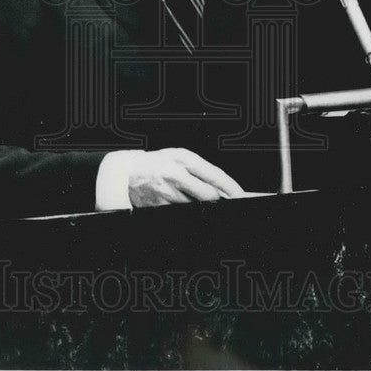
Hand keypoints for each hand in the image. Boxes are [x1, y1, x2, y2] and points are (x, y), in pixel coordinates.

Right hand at [126, 148, 243, 207]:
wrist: (129, 173)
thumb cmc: (158, 164)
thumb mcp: (180, 158)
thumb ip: (201, 170)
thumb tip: (223, 189)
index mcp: (183, 158)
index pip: (214, 175)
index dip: (230, 188)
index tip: (241, 195)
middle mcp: (175, 175)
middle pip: (208, 195)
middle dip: (217, 199)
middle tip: (220, 200)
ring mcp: (167, 192)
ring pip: (196, 206)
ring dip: (199, 204)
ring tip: (190, 195)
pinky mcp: (160, 207)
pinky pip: (181, 212)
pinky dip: (186, 209)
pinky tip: (180, 201)